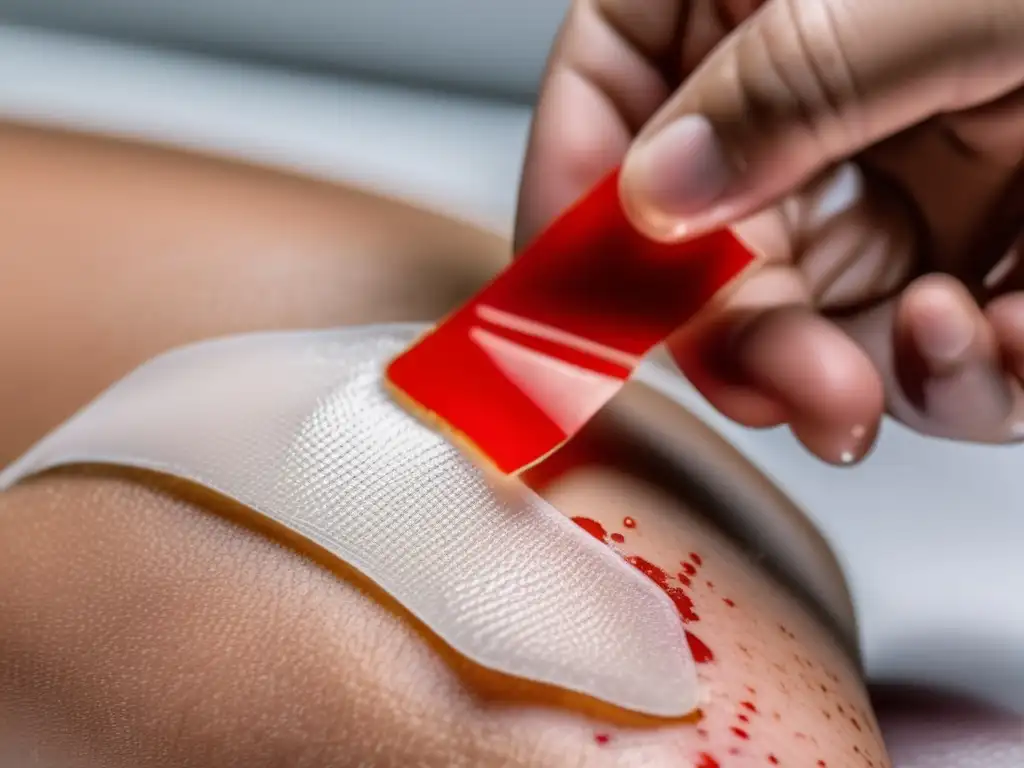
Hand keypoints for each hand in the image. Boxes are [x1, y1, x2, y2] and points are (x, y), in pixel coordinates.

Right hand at [517, 0, 1023, 463]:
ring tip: (940, 341)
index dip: (569, 198)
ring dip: (851, 372)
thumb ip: (781, 87)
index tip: (570, 307)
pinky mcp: (959, 254)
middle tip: (795, 384)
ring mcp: (878, 184)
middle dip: (742, 337)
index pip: (605, 86)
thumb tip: (654, 195)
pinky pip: (910, 356)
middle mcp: (802, 103)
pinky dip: (961, 376)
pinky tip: (1008, 327)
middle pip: (695, 246)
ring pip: (796, 325)